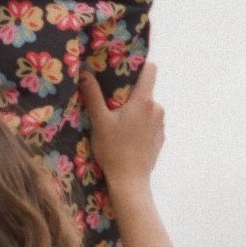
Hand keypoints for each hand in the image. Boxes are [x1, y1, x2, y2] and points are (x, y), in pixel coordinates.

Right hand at [77, 60, 163, 195]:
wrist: (130, 181)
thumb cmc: (113, 150)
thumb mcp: (99, 121)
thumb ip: (93, 95)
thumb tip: (84, 72)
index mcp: (144, 101)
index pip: (151, 69)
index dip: (140, 65)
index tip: (125, 70)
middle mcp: (157, 109)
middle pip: (146, 91)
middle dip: (130, 94)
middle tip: (112, 104)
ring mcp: (161, 124)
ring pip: (148, 108)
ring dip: (135, 111)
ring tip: (118, 124)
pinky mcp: (161, 138)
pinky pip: (150, 123)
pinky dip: (140, 125)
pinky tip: (127, 138)